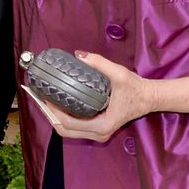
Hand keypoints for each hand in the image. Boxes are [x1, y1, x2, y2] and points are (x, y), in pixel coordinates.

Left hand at [29, 52, 156, 143]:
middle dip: (49, 115)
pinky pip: (74, 128)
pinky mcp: (98, 130)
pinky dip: (63, 118)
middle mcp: (98, 134)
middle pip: (64, 130)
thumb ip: (99, 63)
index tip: (44, 96)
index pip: (68, 123)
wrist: (149, 98)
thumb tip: (79, 55)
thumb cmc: (135, 88)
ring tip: (45, 100)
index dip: (52, 110)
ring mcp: (98, 134)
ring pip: (68, 131)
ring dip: (54, 117)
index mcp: (101, 125)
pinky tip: (57, 104)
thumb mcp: (119, 74)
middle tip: (39, 98)